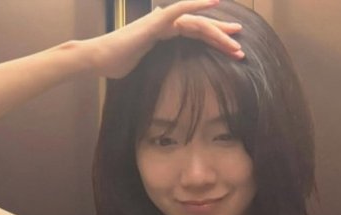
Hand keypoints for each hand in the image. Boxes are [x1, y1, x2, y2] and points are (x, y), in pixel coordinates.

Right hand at [84, 0, 243, 78]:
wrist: (99, 60)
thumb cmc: (118, 65)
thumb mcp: (146, 67)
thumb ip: (158, 66)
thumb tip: (167, 81)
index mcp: (165, 34)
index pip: (195, 35)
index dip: (214, 40)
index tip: (231, 49)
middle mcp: (166, 23)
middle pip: (200, 27)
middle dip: (221, 35)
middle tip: (240, 43)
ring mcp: (161, 21)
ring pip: (196, 22)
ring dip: (217, 31)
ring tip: (236, 38)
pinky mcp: (156, 22)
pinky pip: (181, 11)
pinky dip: (198, 5)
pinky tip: (215, 3)